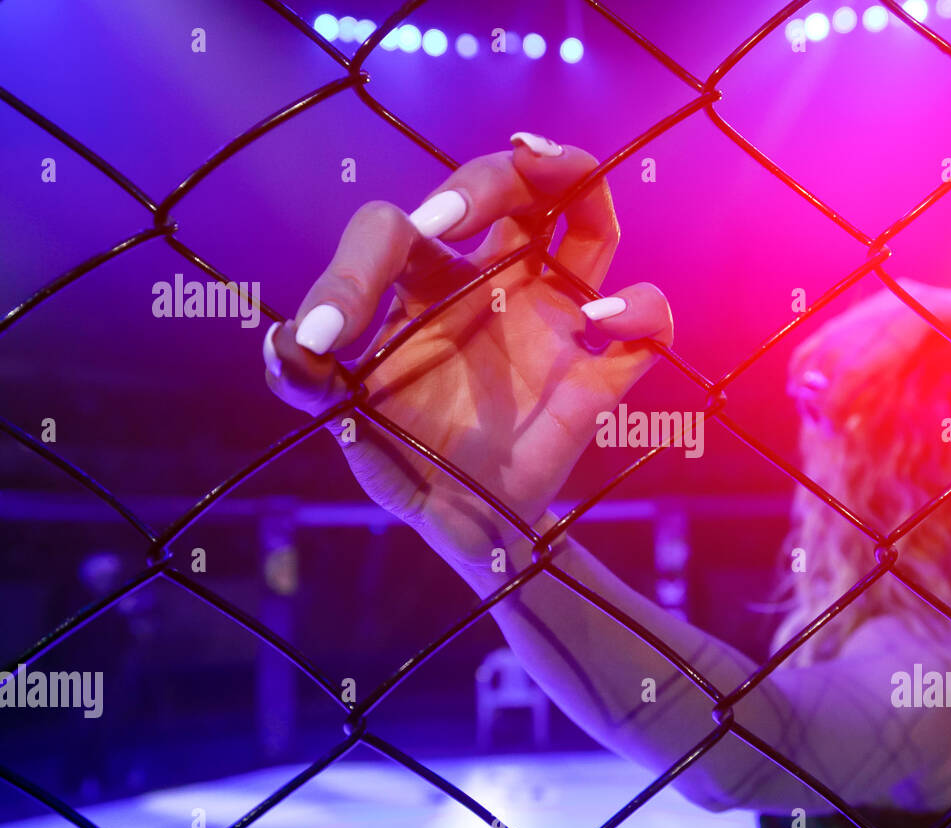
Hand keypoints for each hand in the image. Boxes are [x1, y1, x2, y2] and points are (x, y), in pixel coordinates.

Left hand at [262, 135, 671, 558]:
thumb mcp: (346, 421)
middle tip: (447, 216)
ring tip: (543, 167)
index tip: (326, 338)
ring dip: (574, 178)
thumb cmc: (407, 458)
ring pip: (588, 220)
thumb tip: (287, 348)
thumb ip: (309, 385)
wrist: (464, 520)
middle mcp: (497, 286)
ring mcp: (555, 322)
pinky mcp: (598, 374)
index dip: (354, 268)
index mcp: (427, 287)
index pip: (395, 232)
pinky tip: (597, 326)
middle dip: (482, 179)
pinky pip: (647, 325)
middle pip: (510, 190)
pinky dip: (638, 311)